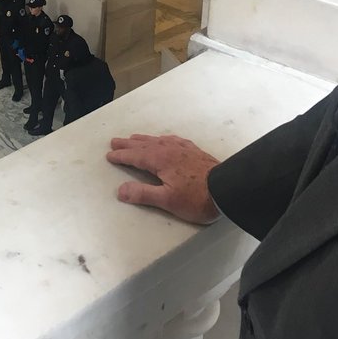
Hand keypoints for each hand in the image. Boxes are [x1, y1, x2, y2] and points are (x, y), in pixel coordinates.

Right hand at [106, 134, 221, 224]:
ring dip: (143, 140)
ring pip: (158, 141)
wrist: (227, 189)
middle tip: (115, 142)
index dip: (122, 156)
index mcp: (161, 160)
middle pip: (144, 145)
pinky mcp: (194, 151)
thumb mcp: (167, 200)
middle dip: (128, 145)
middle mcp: (170, 150)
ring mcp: (183, 149)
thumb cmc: (197, 198)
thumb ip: (143, 194)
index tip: (110, 155)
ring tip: (133, 138)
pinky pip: (173, 140)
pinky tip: (165, 140)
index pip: (136, 156)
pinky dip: (162, 139)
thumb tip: (121, 190)